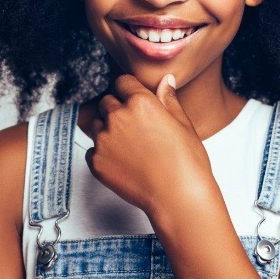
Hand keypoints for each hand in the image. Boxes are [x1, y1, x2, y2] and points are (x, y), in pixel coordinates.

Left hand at [85, 74, 215, 216]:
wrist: (178, 198)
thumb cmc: (187, 161)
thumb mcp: (183, 124)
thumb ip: (169, 99)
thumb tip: (166, 80)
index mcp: (140, 102)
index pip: (122, 82)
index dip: (129, 90)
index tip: (134, 100)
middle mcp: (118, 116)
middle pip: (106, 102)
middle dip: (117, 109)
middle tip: (133, 126)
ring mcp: (104, 140)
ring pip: (96, 125)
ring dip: (107, 130)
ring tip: (128, 146)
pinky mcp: (96, 162)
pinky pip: (92, 150)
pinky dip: (103, 154)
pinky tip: (123, 163)